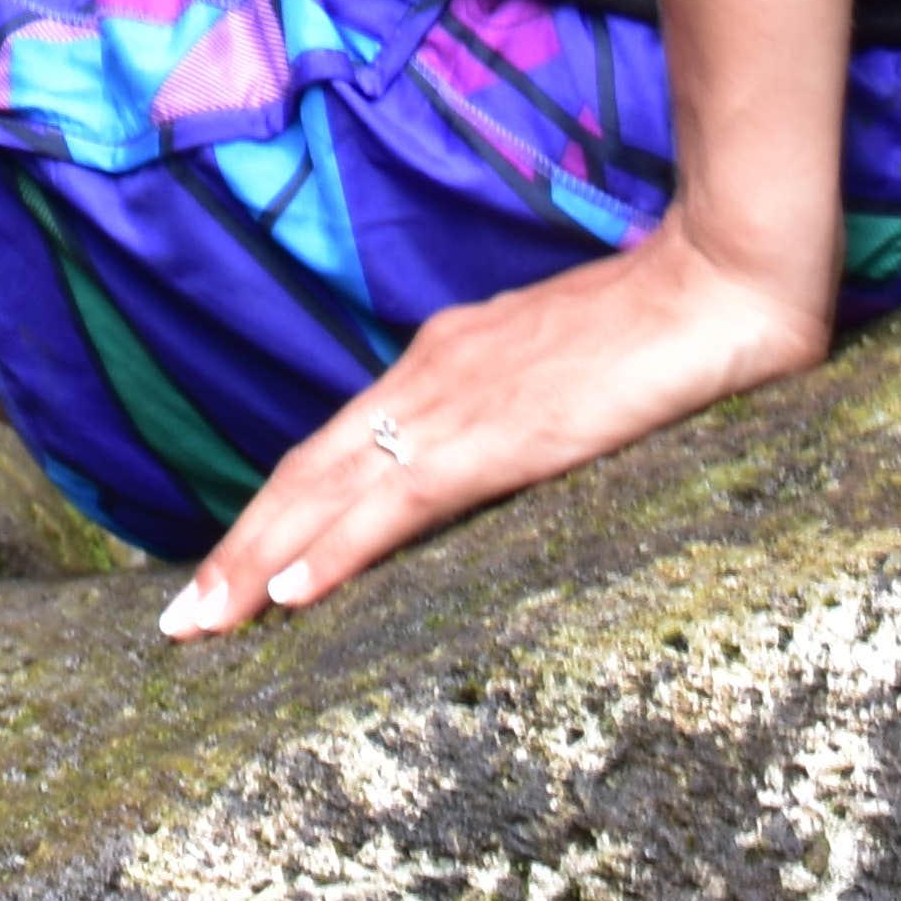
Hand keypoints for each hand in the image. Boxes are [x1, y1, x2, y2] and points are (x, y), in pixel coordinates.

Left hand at [154, 215, 831, 636]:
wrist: (721, 277)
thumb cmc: (660, 328)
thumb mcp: (562, 377)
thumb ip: (512, 410)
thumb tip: (484, 457)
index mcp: (444, 363)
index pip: (336, 450)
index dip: (277, 513)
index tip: (229, 572)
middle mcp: (432, 374)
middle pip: (311, 473)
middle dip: (240, 550)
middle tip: (179, 623)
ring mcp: (461, 400)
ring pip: (332, 490)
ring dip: (259, 560)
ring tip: (202, 622)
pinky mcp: (503, 431)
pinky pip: (400, 499)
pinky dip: (337, 547)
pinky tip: (293, 591)